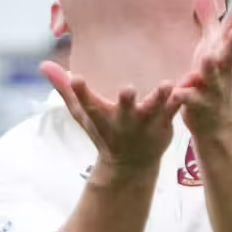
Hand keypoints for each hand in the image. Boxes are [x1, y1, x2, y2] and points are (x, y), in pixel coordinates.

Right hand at [40, 62, 177, 177]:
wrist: (130, 165)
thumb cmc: (104, 132)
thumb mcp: (82, 114)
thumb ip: (64, 89)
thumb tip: (43, 65)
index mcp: (101, 119)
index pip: (86, 104)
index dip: (80, 92)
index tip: (75, 78)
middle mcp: (122, 123)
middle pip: (123, 111)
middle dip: (125, 102)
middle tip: (126, 89)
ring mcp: (144, 125)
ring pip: (153, 110)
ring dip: (160, 98)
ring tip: (166, 85)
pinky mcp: (164, 123)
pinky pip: (174, 110)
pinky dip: (180, 100)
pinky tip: (189, 86)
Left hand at [173, 0, 231, 133]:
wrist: (216, 121)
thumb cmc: (212, 75)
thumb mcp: (211, 45)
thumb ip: (209, 19)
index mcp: (224, 52)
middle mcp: (223, 69)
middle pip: (230, 54)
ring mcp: (213, 88)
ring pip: (211, 78)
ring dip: (210, 69)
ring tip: (207, 59)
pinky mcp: (198, 105)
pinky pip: (190, 100)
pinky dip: (185, 96)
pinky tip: (177, 92)